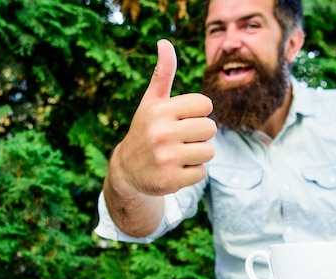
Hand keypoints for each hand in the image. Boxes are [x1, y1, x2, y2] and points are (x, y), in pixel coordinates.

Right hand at [108, 39, 215, 197]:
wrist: (126, 170)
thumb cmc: (145, 130)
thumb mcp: (151, 102)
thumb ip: (162, 73)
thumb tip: (164, 42)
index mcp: (161, 110)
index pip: (205, 105)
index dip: (197, 113)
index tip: (181, 120)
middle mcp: (162, 133)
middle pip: (210, 129)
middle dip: (199, 135)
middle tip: (180, 140)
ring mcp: (166, 158)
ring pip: (209, 151)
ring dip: (197, 154)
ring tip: (178, 155)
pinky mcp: (171, 180)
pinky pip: (201, 172)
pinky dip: (192, 172)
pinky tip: (175, 169)